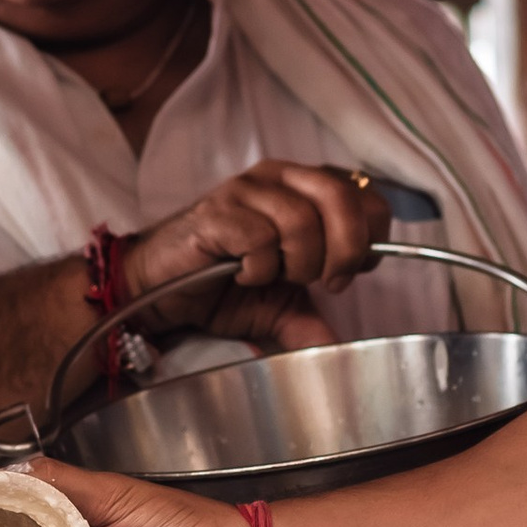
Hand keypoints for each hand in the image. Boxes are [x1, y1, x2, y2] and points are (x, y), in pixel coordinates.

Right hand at [120, 160, 389, 349]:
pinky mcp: (215, 211)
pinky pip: (259, 237)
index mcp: (303, 187)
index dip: (368, 236)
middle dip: (343, 250)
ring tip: (270, 276)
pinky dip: (259, 267)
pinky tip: (242, 274)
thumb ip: (313, 320)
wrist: (159, 291)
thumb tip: (340, 349)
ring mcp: (244, 190)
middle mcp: (277, 177)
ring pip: (301, 220)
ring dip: (295, 263)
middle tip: (322, 282)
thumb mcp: (279, 306)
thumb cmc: (218, 287)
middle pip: (339, 198)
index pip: (363, 194)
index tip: (348, 271)